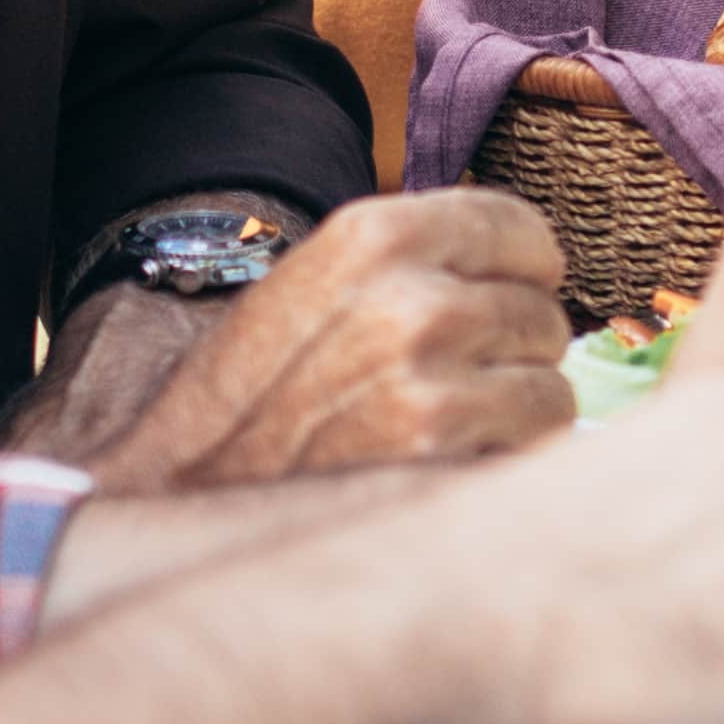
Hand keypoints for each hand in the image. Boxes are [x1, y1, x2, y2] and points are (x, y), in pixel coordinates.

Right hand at [70, 190, 574, 493]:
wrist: (174, 492)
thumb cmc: (246, 395)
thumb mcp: (313, 284)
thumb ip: (411, 262)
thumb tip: (531, 265)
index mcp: (373, 238)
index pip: (522, 230)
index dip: (522, 269)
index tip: (502, 293)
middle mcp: (410, 304)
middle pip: (541, 311)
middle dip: (511, 347)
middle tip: (445, 379)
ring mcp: (429, 391)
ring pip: (549, 385)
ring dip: (512, 410)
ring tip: (438, 428)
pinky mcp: (441, 470)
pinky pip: (535, 449)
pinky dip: (505, 462)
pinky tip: (443, 468)